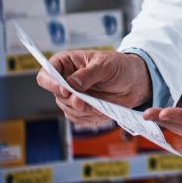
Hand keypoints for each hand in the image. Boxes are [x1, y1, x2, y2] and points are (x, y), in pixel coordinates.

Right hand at [36, 50, 151, 127]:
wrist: (135, 81)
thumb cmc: (119, 66)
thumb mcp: (105, 65)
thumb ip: (88, 74)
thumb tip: (71, 84)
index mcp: (66, 63)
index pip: (46, 74)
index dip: (51, 83)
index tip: (65, 90)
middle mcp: (66, 81)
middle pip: (57, 95)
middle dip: (71, 101)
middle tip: (83, 102)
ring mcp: (72, 96)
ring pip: (67, 109)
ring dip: (83, 110)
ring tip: (99, 105)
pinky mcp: (81, 109)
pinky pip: (78, 118)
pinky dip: (90, 116)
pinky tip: (102, 110)